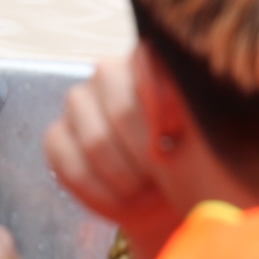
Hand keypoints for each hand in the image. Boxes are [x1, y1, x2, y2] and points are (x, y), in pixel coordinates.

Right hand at [43, 57, 179, 250]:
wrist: (165, 195)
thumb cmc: (190, 158)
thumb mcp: (202, 132)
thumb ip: (190, 110)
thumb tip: (177, 110)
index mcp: (148, 60)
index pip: (146, 61)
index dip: (160, 102)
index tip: (174, 134)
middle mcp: (109, 72)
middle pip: (122, 109)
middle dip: (146, 156)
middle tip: (163, 175)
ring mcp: (79, 102)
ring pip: (95, 142)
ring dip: (125, 178)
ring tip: (146, 188)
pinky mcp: (57, 136)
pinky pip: (71, 167)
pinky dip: (101, 194)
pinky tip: (121, 198)